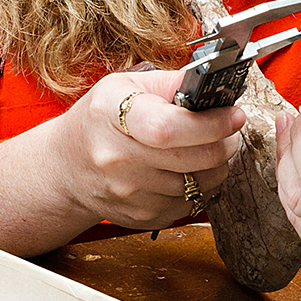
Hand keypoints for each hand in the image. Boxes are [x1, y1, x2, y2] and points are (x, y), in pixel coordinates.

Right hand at [56, 69, 245, 231]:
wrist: (67, 168)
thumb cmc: (99, 121)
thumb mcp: (124, 87)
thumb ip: (171, 83)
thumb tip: (215, 85)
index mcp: (110, 115)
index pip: (168, 128)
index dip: (209, 125)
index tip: (233, 116)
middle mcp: (116, 159)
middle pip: (192, 158)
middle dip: (225, 143)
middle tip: (230, 130)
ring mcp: (129, 193)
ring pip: (199, 184)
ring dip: (216, 166)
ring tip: (206, 148)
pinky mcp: (143, 216)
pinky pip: (191, 204)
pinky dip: (199, 186)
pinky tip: (187, 169)